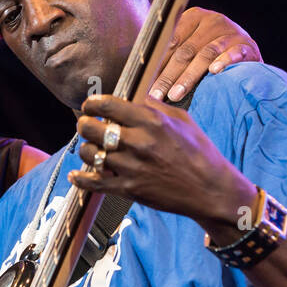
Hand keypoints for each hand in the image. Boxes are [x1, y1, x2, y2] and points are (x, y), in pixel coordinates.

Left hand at [72, 93, 256, 229]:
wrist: (210, 189)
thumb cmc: (199, 152)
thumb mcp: (182, 120)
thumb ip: (154, 106)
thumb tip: (133, 96)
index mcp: (151, 121)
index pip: (107, 106)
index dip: (92, 104)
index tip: (90, 106)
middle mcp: (138, 142)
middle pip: (91, 128)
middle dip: (85, 125)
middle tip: (87, 126)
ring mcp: (131, 167)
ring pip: (90, 154)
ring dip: (86, 150)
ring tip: (92, 149)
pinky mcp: (128, 189)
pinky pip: (93, 183)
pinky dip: (80, 179)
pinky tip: (75, 174)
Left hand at [151, 6, 260, 102]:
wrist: (246, 51)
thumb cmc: (209, 51)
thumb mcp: (190, 46)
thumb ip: (171, 54)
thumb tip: (143, 75)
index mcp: (193, 17)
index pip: (171, 40)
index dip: (157, 62)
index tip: (146, 80)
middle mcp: (212, 21)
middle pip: (186, 50)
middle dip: (168, 75)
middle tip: (156, 94)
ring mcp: (231, 32)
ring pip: (205, 54)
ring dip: (189, 76)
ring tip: (176, 94)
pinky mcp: (247, 45)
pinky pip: (234, 53)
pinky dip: (224, 62)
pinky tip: (214, 72)